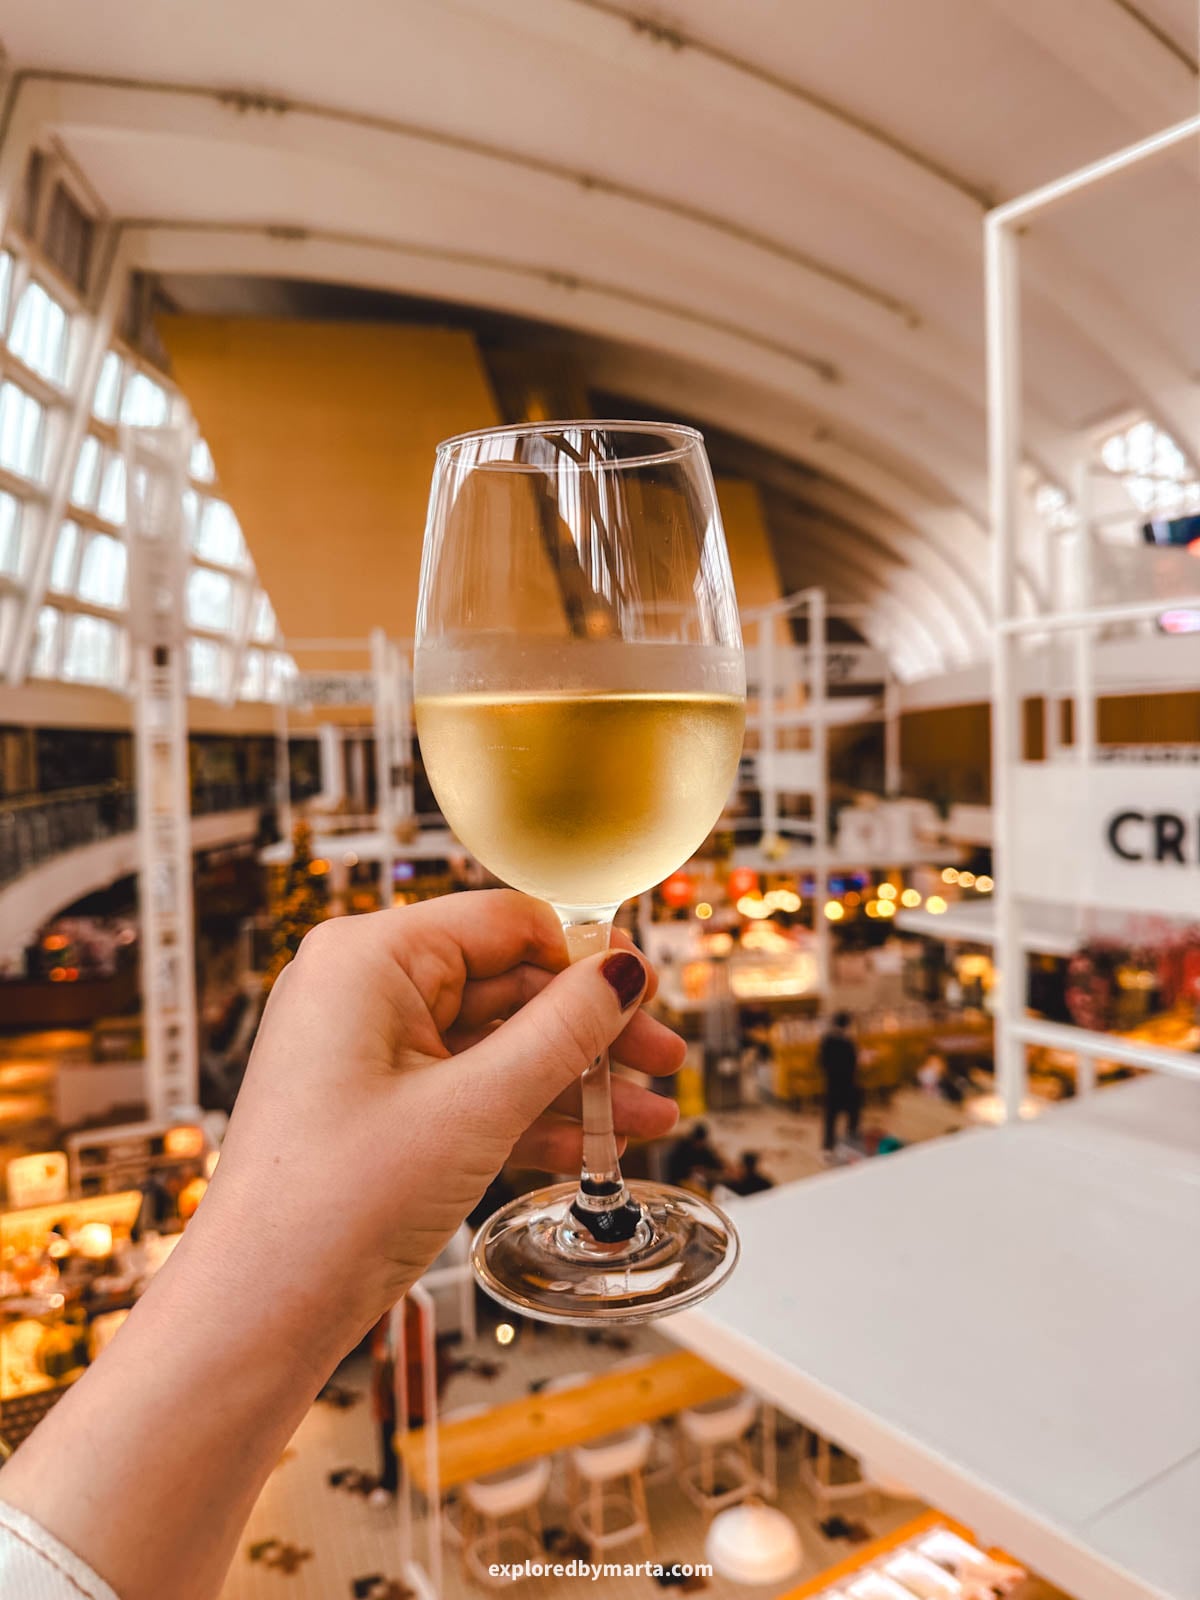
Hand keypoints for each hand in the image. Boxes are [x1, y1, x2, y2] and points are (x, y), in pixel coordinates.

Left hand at [193, 889, 683, 1363]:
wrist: (259, 1316)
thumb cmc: (333, 1205)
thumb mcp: (473, 1107)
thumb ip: (562, 1031)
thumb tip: (623, 968)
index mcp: (368, 958)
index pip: (505, 923)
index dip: (585, 956)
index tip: (648, 987)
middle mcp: (363, 990)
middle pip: (509, 984)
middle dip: (592, 1031)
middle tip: (663, 1060)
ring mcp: (370, 1052)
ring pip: (499, 1045)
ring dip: (575, 1082)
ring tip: (646, 1117)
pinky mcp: (379, 1108)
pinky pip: (473, 1091)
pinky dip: (532, 1116)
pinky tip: (596, 1146)